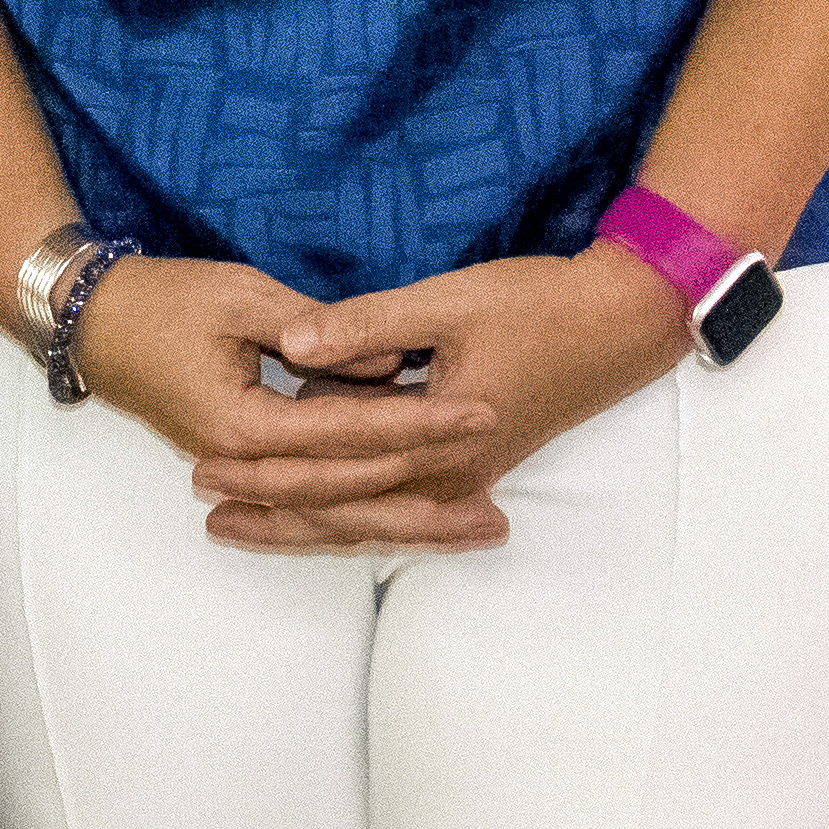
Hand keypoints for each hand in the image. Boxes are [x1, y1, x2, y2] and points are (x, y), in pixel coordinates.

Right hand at [57, 253, 518, 554]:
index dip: (422, 424)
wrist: (89, 320)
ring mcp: (240, 471)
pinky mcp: (243, 465)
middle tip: (499, 510)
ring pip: (334, 515)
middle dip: (427, 504)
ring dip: (404, 526)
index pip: (352, 435)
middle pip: (350, 500)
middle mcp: (244, 464)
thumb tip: (394, 362)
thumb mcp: (243, 296)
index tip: (483, 411)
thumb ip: (319, 330)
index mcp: (243, 425)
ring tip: (474, 529)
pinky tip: (411, 517)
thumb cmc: (162, 300)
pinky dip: (363, 512)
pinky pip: (312, 501)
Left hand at [215, 249, 693, 553]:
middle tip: (207, 513)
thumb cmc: (539, 305)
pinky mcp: (478, 464)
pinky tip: (322, 517)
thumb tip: (291, 344)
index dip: (265, 472)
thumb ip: (366, 325)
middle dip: (274, 513)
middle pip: (346, 511)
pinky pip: (404, 505)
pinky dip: (356, 514)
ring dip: (309, 524)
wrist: (624, 323)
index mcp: (437, 439)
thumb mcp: (448, 303)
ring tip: (242, 525)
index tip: (204, 467)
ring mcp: (467, 477)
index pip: (333, 470)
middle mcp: (451, 475)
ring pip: (373, 518)